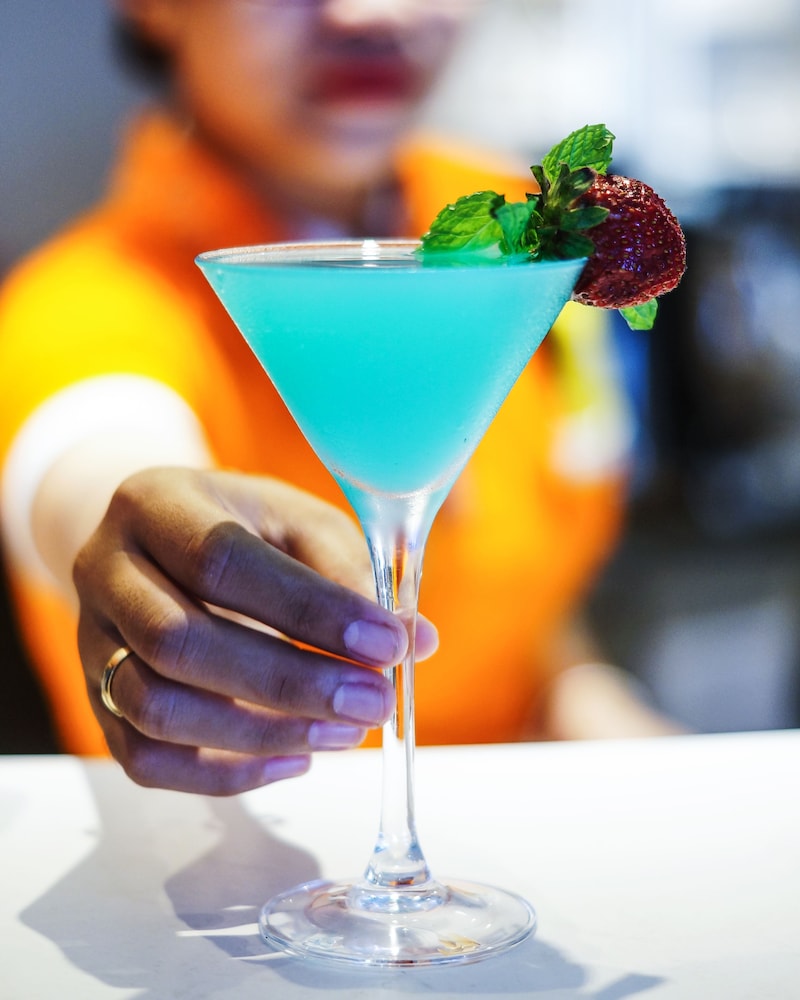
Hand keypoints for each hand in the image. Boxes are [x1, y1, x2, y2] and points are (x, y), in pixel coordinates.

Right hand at [74, 468, 435, 794]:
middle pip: (179, 644)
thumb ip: (351, 572)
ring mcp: (90, 643)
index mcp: (154, 505)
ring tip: (346, 731)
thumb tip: (416, 641)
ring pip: (156, 710)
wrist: (161, 543)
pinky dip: (227, 774)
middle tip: (374, 701)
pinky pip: (146, 760)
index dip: (308, 610)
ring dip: (263, 734)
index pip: (220, 561)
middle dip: (290, 683)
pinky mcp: (98, 702)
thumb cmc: (243, 526)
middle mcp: (105, 572)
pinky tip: (296, 759)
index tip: (387, 642)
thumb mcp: (297, 521)